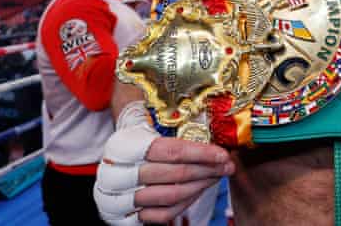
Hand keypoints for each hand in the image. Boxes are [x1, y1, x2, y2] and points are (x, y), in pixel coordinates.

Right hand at [94, 102, 234, 225]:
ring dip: (200, 187)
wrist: (113, 157)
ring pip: (171, 197)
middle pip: (174, 175)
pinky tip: (198, 190)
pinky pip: (163, 215)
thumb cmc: (139, 136)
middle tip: (227, 166)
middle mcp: (116, 174)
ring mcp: (117, 198)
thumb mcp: (149, 124)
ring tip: (216, 176)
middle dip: (207, 170)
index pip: (171, 151)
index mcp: (123, 146)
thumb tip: (218, 132)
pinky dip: (185, 203)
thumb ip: (177, 127)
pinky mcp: (124, 216)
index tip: (223, 154)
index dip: (202, 154)